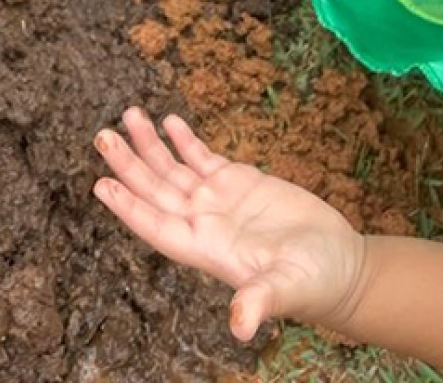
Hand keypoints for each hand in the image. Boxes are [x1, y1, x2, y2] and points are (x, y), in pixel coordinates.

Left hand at [94, 109, 367, 342]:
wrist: (341, 267)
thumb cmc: (314, 285)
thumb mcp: (287, 290)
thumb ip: (260, 301)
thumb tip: (240, 329)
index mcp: (206, 250)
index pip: (156, 226)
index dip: (128, 207)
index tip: (101, 184)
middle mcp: (204, 223)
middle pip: (155, 190)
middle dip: (129, 163)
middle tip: (102, 135)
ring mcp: (219, 201)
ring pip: (173, 168)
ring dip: (150, 144)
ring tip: (130, 114)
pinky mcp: (240, 183)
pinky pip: (202, 157)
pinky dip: (185, 140)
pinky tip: (169, 121)